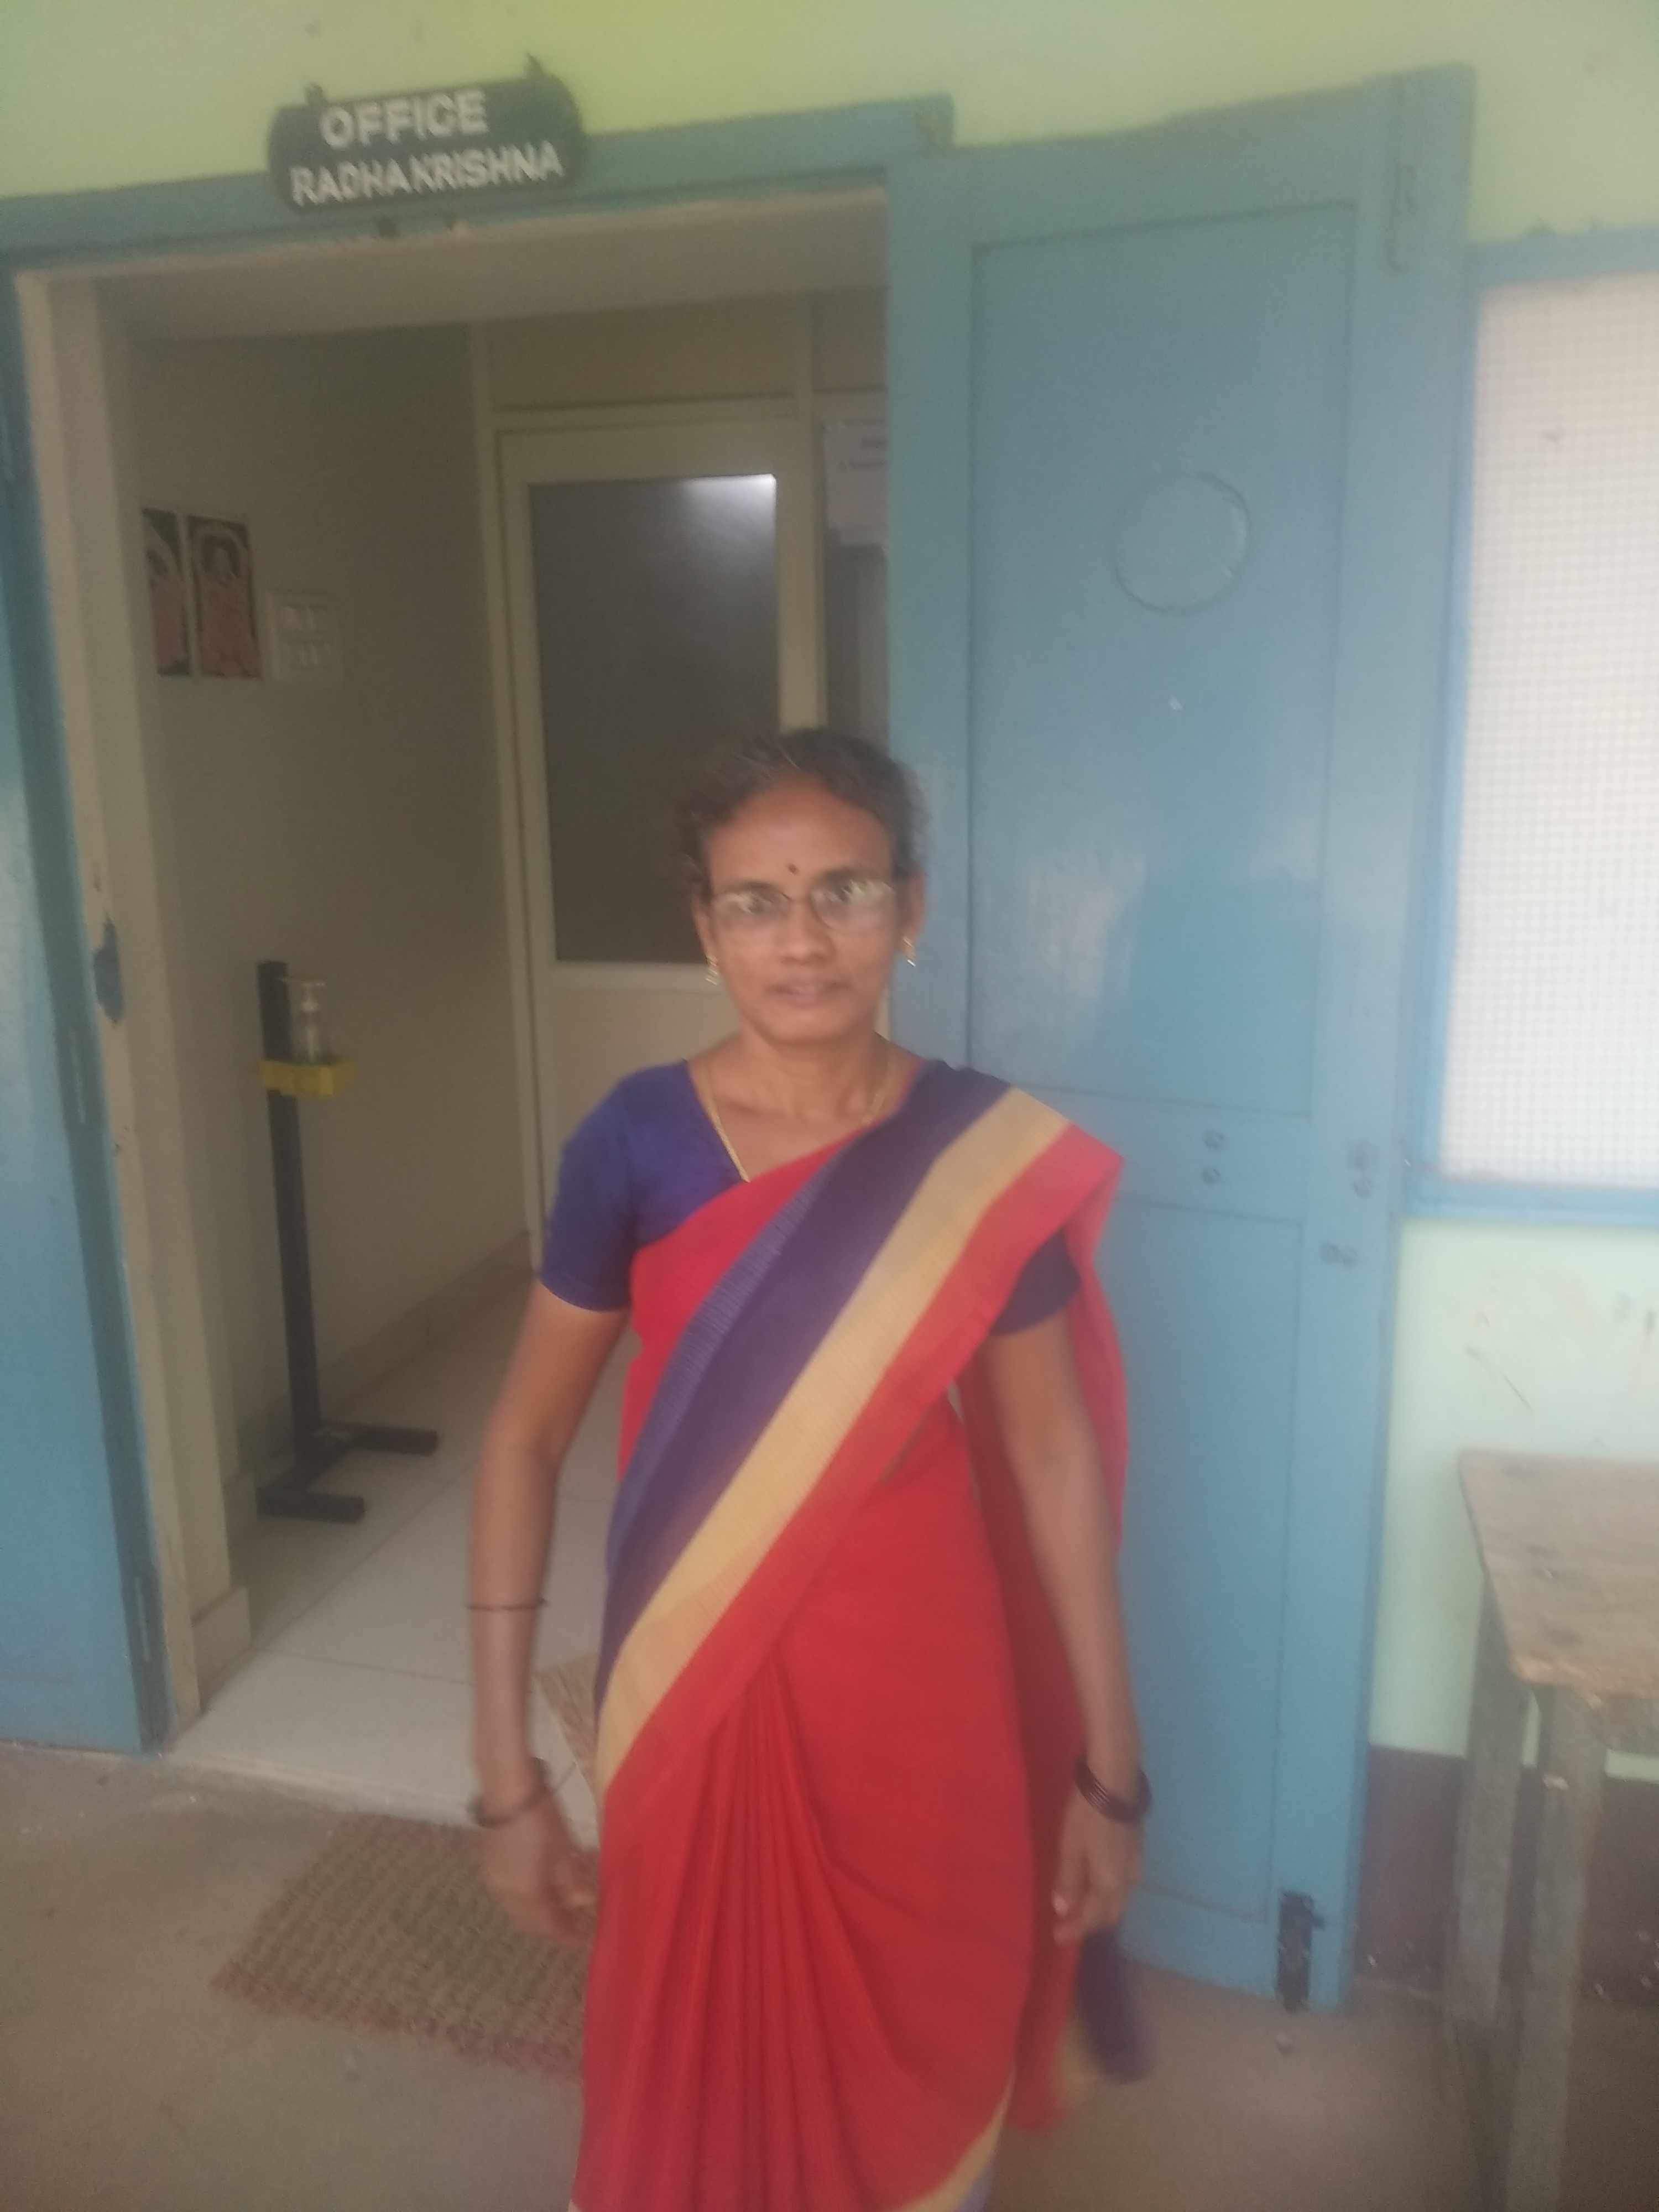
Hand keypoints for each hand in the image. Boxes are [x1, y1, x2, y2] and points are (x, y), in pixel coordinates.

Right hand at [478, 1788, 596, 1946]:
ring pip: (519, 1908)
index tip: (583, 1939)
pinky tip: (541, 1885)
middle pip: (531, 1921)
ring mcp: (495, 1880)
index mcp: (526, 1893)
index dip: (567, 1934)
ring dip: (539, 1911)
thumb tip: (584, 1902)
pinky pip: (510, 1893)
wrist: (506, 1788)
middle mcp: (506, 1895)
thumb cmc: (542, 1818)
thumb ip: (572, 1880)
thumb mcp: (563, 1848)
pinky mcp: (490, 1865)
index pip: (549, 1925)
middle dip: (552, 1925)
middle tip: (573, 1923)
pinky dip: (527, 1896)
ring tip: (561, 1904)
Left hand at [1052, 1788, 1141, 1943]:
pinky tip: (1095, 1883)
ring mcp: (1134, 1865)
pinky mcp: (1135, 1850)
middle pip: (1110, 1913)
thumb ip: (1068, 1881)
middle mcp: (1127, 1882)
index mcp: (1110, 1885)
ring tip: (1080, 1907)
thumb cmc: (1087, 1815)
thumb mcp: (1070, 1847)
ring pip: (1119, 1899)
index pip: (1092, 1918)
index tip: (1057, 1937)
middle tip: (1069, 1925)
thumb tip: (1063, 1910)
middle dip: (1091, 1923)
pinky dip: (1108, 1892)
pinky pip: (1123, 1884)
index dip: (1074, 1930)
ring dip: (1101, 1908)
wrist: (1115, 1781)